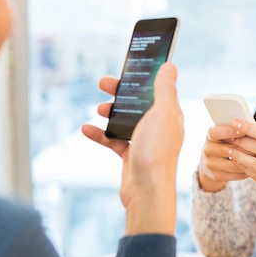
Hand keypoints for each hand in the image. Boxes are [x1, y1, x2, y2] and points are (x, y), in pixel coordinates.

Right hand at [81, 63, 183, 235]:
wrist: (147, 191)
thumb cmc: (157, 151)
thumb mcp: (163, 113)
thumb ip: (165, 89)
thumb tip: (169, 66)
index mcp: (169, 115)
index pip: (156, 89)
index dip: (142, 76)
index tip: (127, 65)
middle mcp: (158, 127)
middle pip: (137, 103)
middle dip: (120, 92)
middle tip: (103, 83)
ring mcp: (144, 142)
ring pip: (124, 121)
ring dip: (110, 113)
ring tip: (99, 109)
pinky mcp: (131, 156)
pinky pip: (112, 140)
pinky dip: (99, 134)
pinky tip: (86, 129)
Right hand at [197, 123, 250, 191]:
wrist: (214, 162)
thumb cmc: (229, 142)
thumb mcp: (231, 134)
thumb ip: (244, 130)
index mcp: (210, 135)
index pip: (216, 133)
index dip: (229, 132)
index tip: (243, 131)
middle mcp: (207, 149)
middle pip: (226, 150)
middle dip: (246, 149)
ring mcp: (210, 164)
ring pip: (233, 164)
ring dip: (249, 162)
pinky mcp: (216, 176)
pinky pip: (235, 174)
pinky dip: (247, 171)